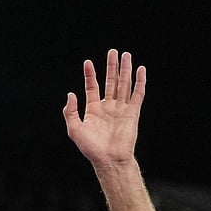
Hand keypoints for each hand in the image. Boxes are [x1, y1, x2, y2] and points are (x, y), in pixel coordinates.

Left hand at [63, 49, 144, 167]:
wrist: (109, 159)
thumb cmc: (91, 148)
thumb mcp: (74, 129)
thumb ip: (70, 112)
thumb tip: (70, 94)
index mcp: (93, 109)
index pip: (92, 87)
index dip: (90, 74)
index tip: (88, 62)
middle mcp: (107, 107)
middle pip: (110, 82)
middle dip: (111, 67)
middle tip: (112, 52)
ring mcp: (121, 108)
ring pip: (124, 84)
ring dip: (125, 70)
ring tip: (126, 55)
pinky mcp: (133, 112)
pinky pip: (137, 94)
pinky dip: (139, 82)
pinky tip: (140, 69)